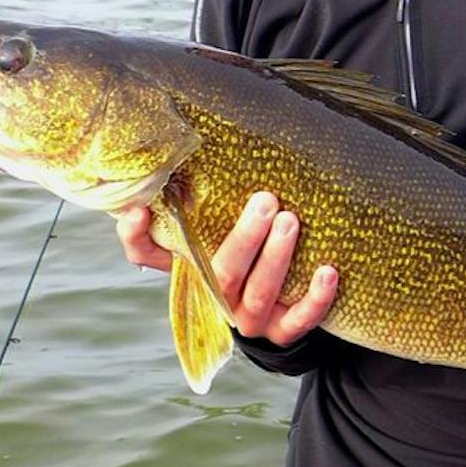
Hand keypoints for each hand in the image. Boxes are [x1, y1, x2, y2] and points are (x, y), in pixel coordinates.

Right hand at [115, 192, 336, 347]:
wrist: (282, 301)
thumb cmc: (248, 243)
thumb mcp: (222, 218)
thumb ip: (210, 192)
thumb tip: (202, 134)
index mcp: (191, 266)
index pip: (148, 255)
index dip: (137, 237)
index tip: (137, 211)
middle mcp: (215, 295)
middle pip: (220, 273)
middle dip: (244, 238)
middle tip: (265, 200)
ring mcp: (248, 318)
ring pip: (258, 295)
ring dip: (276, 258)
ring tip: (291, 220)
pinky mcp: (282, 332)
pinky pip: (298, 321)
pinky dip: (315, 298)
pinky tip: (328, 270)